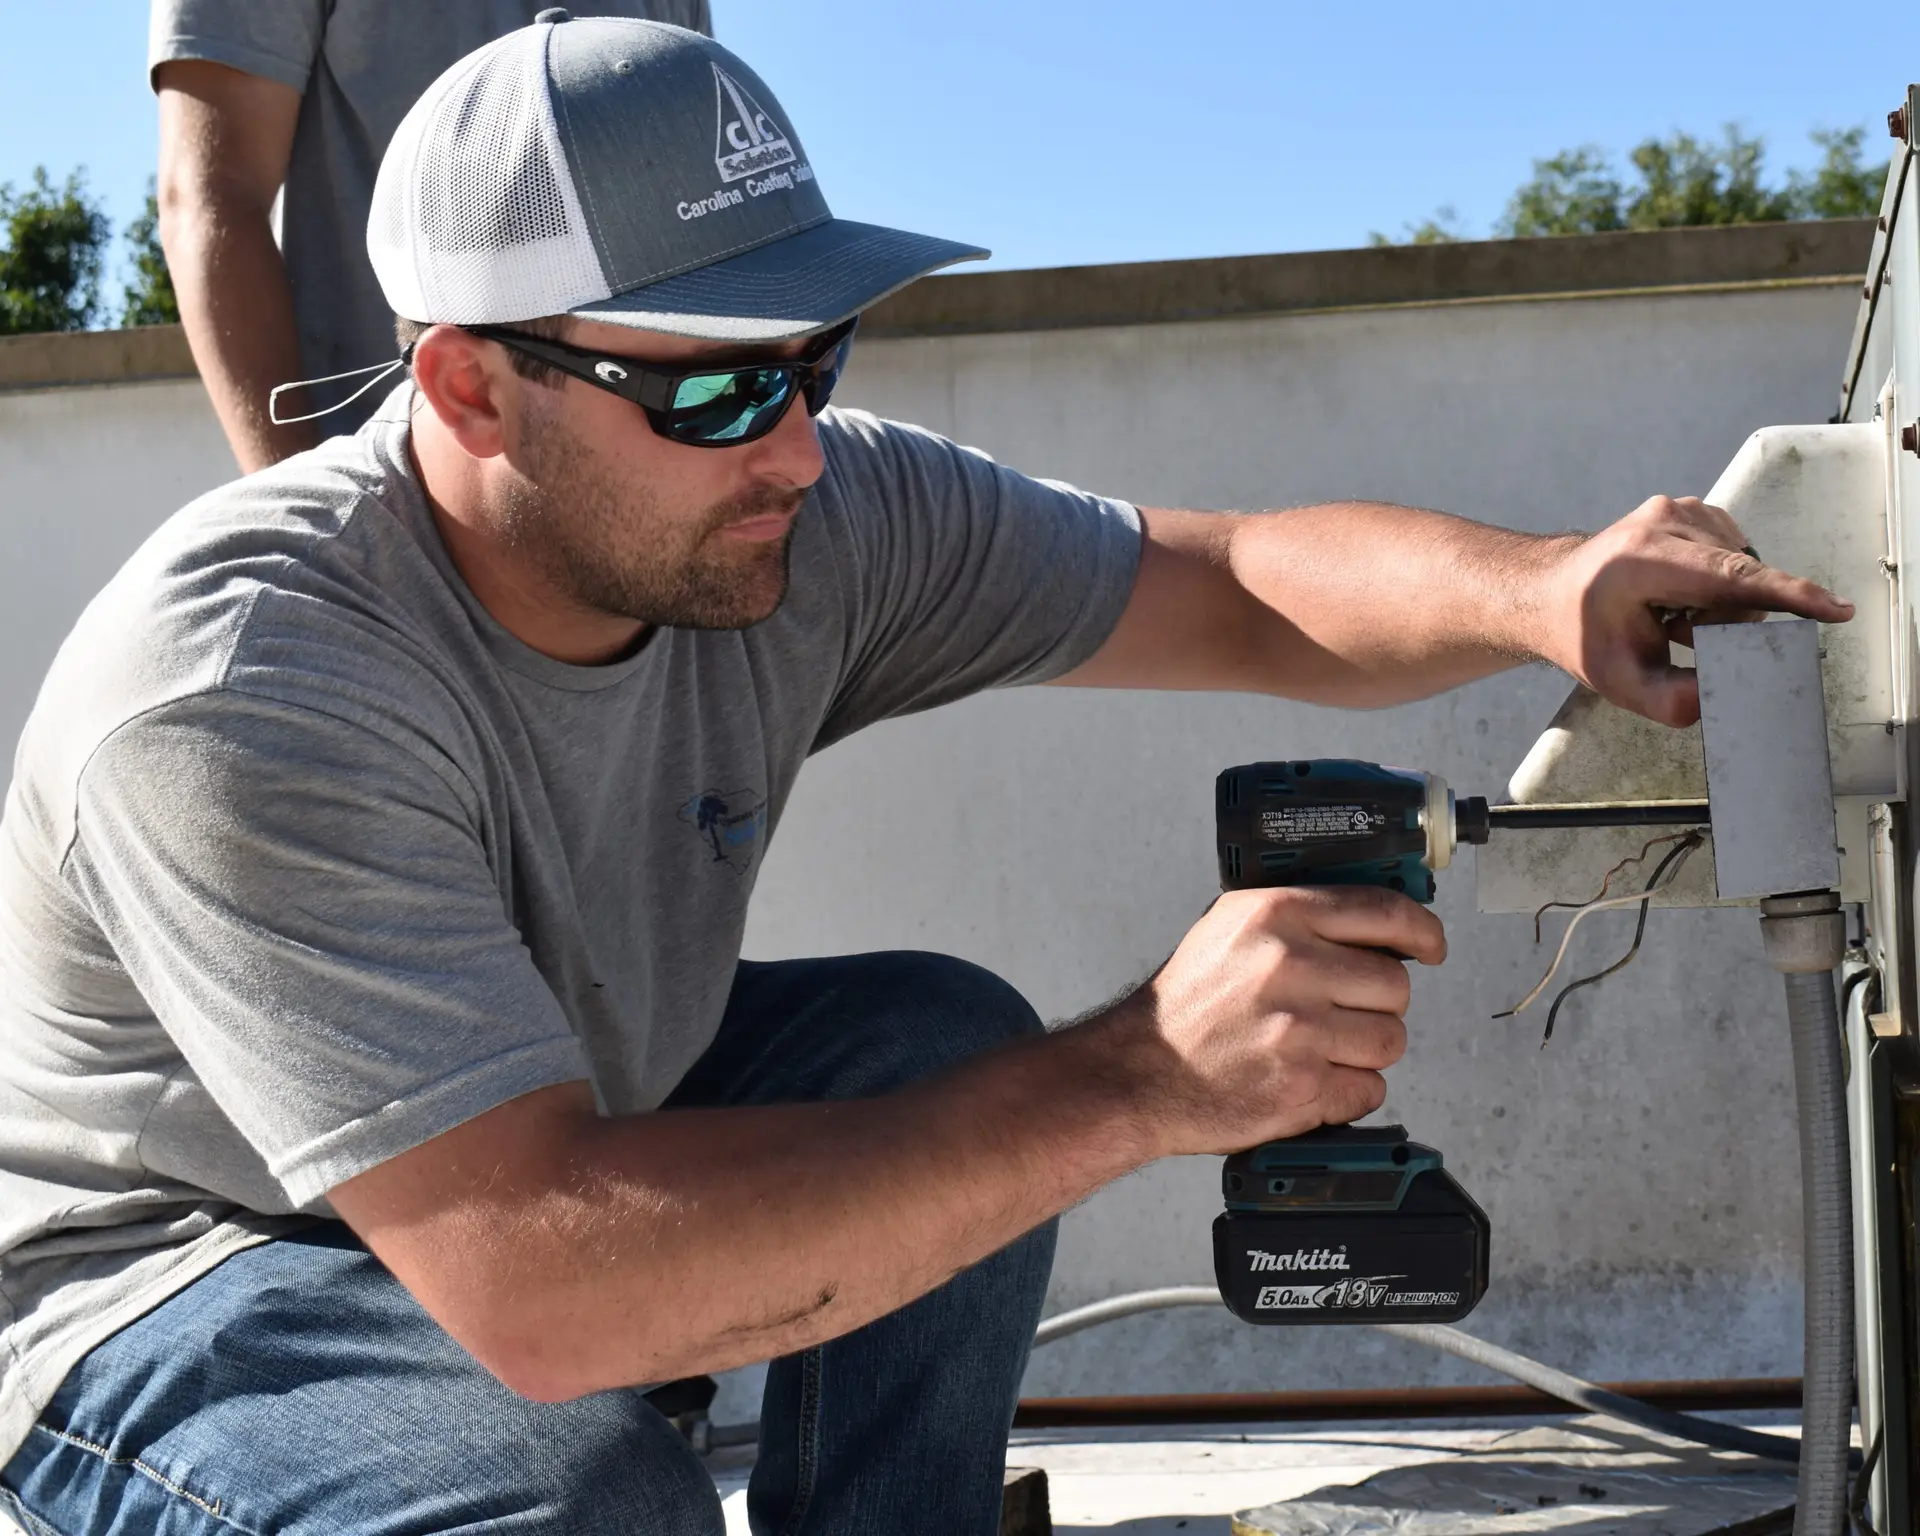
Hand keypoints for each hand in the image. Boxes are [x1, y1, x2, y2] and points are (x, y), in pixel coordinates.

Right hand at [1106, 885, 1445, 1157]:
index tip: (1430, 946)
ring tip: (1321, 1049)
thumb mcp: (1230, 928)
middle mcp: (1291, 966)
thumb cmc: (1187, 1004)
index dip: (1423, 932)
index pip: (1385, 911)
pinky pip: (1369, 1090)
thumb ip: (1297, 917)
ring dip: (1365, 1050)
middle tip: (1342, 1012)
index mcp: (1277, 915)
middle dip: (1377, 1004)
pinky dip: (1347, 1093)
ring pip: (1390, 1040)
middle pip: (1396, 986)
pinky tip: (1309, 1081)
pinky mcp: (1303, 1086)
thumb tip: (1372, 920)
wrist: (1140, 1071)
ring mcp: (1300, 1029)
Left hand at [1540, 495, 1852, 726]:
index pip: (1733, 578)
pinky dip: (1716, 585)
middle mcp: (1665, 521)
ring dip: (1718, 604)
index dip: (1789, 597)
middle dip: (1724, 621)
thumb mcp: (1621, 682)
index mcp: (1645, 560)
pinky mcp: (1691, 510)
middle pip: (1742, 583)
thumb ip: (1673, 701)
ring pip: (1742, 571)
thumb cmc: (1583, 636)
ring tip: (1669, 614)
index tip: (1834, 610)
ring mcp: (1679, 509)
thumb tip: (1721, 695)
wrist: (1549, 594)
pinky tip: (1677, 595)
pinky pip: (1733, 558)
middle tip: (1674, 633)